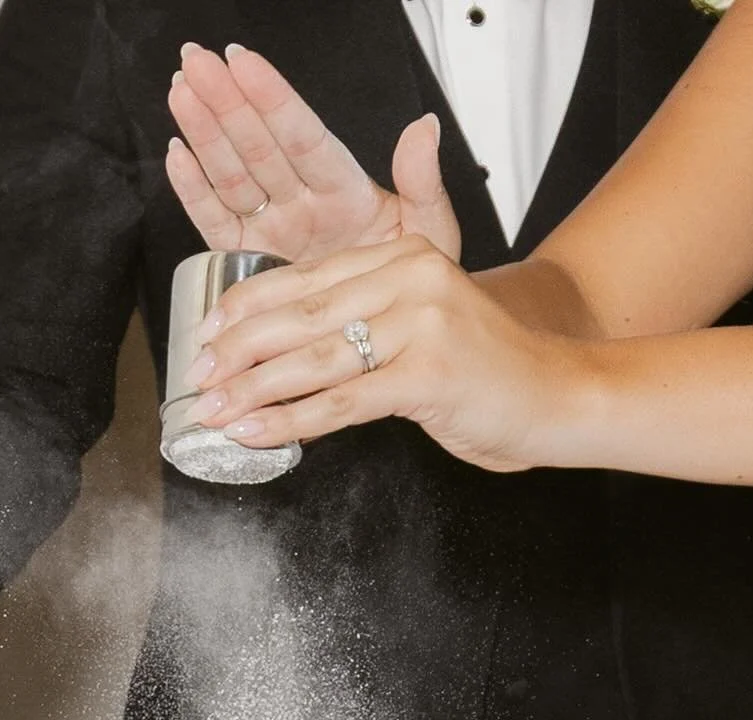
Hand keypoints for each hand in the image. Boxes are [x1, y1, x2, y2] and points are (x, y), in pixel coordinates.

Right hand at [166, 44, 458, 263]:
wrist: (388, 338)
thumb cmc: (409, 283)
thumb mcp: (430, 232)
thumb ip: (424, 182)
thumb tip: (425, 130)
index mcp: (343, 191)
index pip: (303, 137)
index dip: (272, 101)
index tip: (245, 64)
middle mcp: (302, 204)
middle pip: (257, 147)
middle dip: (224, 103)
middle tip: (195, 63)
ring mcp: (273, 230)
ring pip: (232, 175)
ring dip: (204, 133)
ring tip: (181, 92)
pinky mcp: (250, 260)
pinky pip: (217, 224)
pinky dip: (195, 193)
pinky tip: (178, 157)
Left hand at [183, 237, 586, 470]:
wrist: (556, 396)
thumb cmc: (482, 370)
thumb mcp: (421, 322)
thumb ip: (362, 318)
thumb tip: (284, 345)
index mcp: (403, 253)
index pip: (307, 276)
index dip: (248, 307)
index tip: (207, 336)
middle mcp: (410, 277)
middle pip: (301, 315)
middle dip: (238, 351)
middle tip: (196, 379)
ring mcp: (422, 323)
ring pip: (315, 359)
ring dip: (254, 390)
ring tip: (213, 412)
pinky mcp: (429, 374)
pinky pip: (342, 402)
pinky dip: (292, 422)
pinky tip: (256, 432)